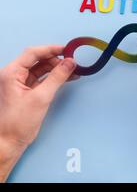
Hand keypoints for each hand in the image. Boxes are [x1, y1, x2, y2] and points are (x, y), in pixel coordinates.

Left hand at [0, 46, 76, 181]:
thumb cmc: (17, 122)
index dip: (51, 49)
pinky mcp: (27, 91)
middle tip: (73, 62)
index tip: (67, 50)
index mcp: (11, 73)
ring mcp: (20, 83)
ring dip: (57, 69)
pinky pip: (43, 79)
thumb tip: (70, 63)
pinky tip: (68, 77)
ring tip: (74, 70)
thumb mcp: (41, 97)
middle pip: (38, 60)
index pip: (32, 53)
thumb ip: (57, 77)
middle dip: (56, 60)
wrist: (9, 142)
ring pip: (41, 69)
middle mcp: (14, 75)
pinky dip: (55, 77)